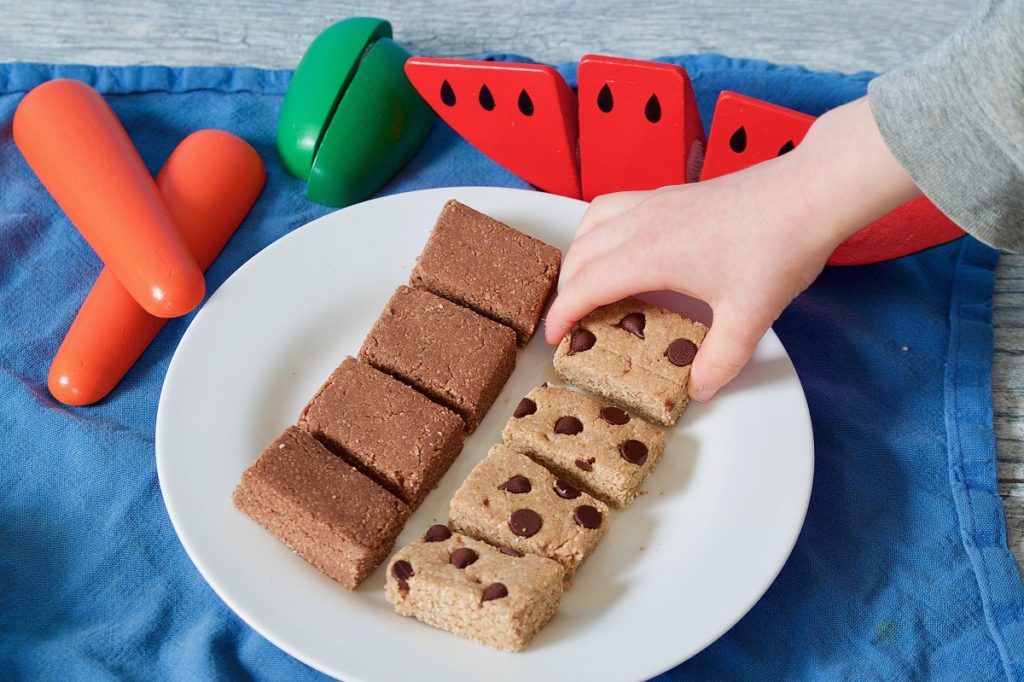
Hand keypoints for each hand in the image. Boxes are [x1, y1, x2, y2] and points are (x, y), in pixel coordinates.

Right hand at [545, 97, 920, 400]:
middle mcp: (641, 222)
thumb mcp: (750, 317)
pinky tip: (620, 247)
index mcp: (649, 254)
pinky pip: (613, 206)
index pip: (586, 285)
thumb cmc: (777, 249)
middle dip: (565, 289)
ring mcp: (655, 201)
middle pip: (580, 253)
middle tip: (571, 323)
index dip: (563, 314)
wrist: (809, 192)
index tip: (555, 340)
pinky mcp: (671, 191)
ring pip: (591, 223)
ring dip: (579, 254)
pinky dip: (599, 230)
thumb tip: (699, 390)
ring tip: (586, 283)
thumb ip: (720, 361)